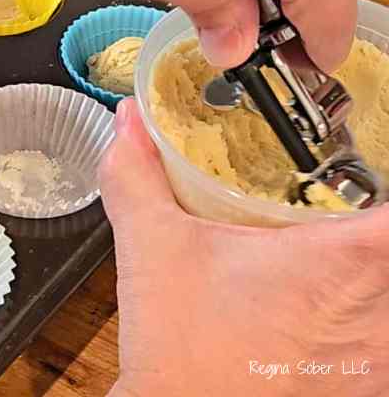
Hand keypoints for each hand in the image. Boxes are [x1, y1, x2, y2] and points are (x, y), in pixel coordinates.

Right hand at [100, 99, 388, 395]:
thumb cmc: (180, 352)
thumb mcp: (152, 248)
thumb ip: (138, 175)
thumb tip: (128, 122)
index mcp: (348, 262)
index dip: (379, 184)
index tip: (355, 178)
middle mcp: (382, 315)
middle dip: (367, 223)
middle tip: (327, 214)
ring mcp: (382, 362)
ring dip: (369, 275)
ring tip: (318, 264)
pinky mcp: (366, 391)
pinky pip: (383, 339)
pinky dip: (364, 318)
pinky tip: (316, 312)